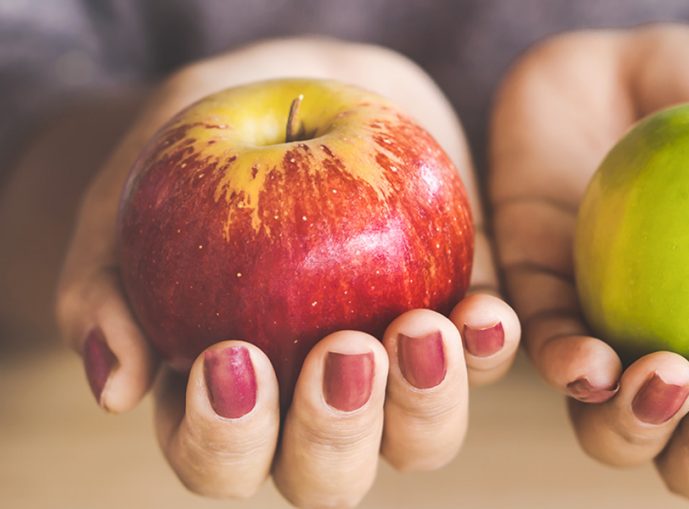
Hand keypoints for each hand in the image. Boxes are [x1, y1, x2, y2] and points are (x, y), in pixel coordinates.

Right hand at [56, 37, 519, 507]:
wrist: (303, 89)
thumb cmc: (203, 144)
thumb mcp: (140, 185)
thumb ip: (107, 281)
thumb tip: (113, 387)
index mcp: (227, 398)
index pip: (218, 457)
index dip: (225, 436)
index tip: (232, 356)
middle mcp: (313, 408)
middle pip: (327, 477)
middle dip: (334, 431)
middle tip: (343, 351)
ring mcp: (395, 378)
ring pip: (418, 440)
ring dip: (425, 401)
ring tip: (420, 328)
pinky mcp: (460, 329)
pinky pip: (487, 361)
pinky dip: (491, 346)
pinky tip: (485, 311)